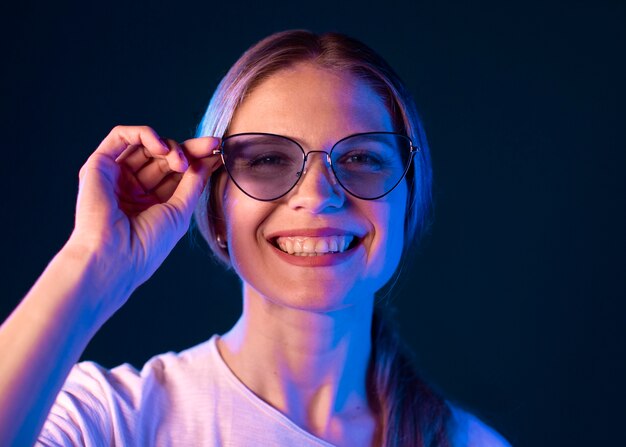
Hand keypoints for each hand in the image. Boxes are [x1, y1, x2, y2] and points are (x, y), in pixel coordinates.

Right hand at [67, 125, 220, 315]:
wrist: (115, 257)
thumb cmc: (148, 244)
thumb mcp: (180, 211)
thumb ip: (194, 183)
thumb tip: (208, 160)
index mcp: (151, 203)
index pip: (177, 173)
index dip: (198, 159)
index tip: (219, 150)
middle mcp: (133, 188)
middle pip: (164, 157)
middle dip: (190, 150)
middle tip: (211, 147)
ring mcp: (116, 176)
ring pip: (147, 145)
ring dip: (170, 147)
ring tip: (181, 163)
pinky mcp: (99, 165)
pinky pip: (122, 135)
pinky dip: (145, 135)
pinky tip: (162, 150)